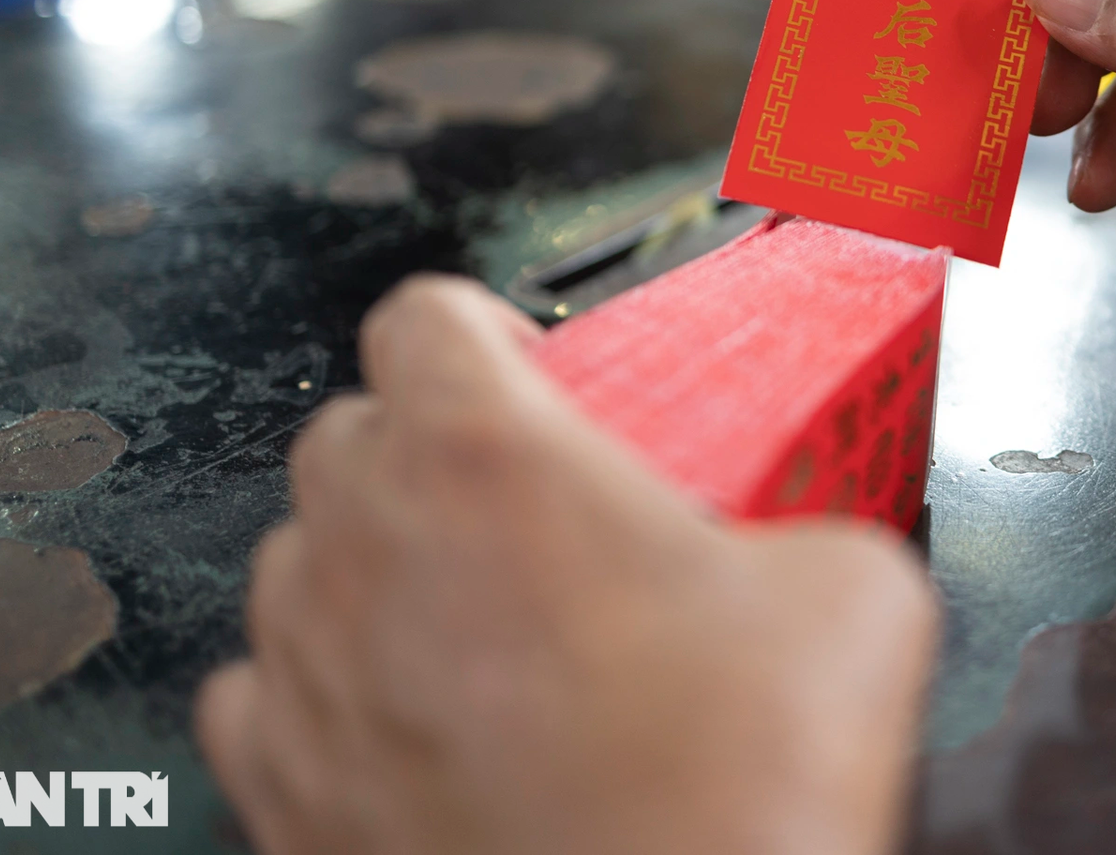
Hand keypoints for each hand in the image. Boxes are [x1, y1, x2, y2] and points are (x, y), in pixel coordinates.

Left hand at [197, 276, 936, 854]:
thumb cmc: (734, 799)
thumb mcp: (855, 598)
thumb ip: (807, 527)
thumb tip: (808, 549)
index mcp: (488, 460)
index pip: (425, 317)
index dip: (481, 329)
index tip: (523, 367)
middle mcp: (368, 550)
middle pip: (348, 432)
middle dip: (428, 446)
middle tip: (522, 505)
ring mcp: (309, 677)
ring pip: (296, 559)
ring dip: (372, 564)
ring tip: (471, 620)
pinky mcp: (284, 797)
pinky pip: (260, 694)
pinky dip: (323, 689)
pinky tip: (403, 717)